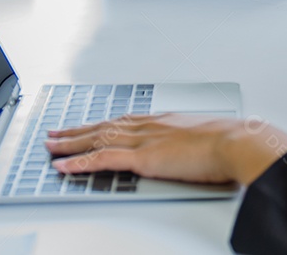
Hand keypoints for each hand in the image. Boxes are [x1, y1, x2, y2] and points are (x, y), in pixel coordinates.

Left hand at [46, 113, 286, 186]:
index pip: (123, 121)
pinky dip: (79, 162)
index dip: (101, 124)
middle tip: (55, 134)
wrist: (236, 142)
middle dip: (77, 130)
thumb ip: (192, 144)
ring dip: (71, 143)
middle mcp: (149, 126)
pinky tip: (63, 166)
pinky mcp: (142, 158)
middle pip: (104, 126)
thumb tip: (194, 153)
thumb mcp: (206, 140)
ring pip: (97, 138)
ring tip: (50, 146)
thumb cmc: (229, 144)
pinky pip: (102, 158)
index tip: (86, 126)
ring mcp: (144, 140)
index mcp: (164, 121)